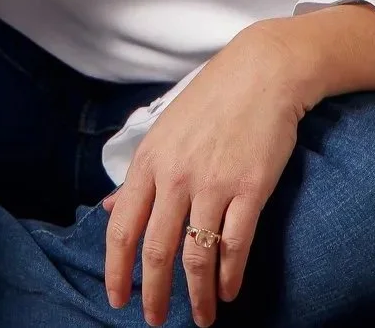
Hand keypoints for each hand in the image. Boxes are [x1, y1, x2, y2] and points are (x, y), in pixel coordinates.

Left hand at [100, 30, 315, 326]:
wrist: (264, 71)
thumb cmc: (213, 99)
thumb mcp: (163, 130)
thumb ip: (139, 173)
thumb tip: (110, 207)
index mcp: (149, 161)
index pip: (122, 227)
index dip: (117, 269)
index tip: (117, 298)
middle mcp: (175, 176)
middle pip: (155, 249)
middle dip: (153, 293)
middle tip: (154, 320)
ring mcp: (213, 183)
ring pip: (196, 255)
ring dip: (197, 294)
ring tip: (200, 318)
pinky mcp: (250, 189)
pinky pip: (235, 244)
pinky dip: (229, 275)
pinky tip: (228, 292)